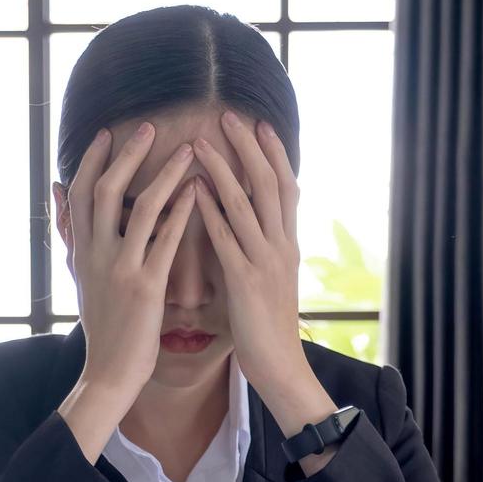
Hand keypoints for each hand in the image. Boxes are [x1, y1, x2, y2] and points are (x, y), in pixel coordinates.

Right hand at [56, 121, 200, 461]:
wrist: (108, 372)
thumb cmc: (101, 323)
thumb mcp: (78, 274)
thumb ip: (70, 232)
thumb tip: (56, 192)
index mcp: (82, 250)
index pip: (81, 193)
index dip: (93, 160)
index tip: (108, 132)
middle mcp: (97, 254)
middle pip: (105, 191)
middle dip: (127, 155)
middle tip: (149, 127)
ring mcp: (122, 269)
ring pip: (140, 209)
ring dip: (164, 174)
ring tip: (187, 150)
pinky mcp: (147, 287)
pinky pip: (166, 241)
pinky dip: (182, 212)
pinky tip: (199, 191)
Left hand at [192, 110, 337, 443]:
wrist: (280, 366)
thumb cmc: (267, 326)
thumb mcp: (268, 279)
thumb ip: (257, 249)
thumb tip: (244, 225)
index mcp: (287, 244)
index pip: (285, 188)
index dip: (273, 154)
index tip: (257, 124)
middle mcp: (282, 245)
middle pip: (271, 184)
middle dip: (250, 148)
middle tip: (231, 115)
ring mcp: (265, 261)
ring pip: (247, 204)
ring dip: (224, 170)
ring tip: (201, 141)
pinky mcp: (246, 281)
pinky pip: (227, 238)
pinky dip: (211, 210)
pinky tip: (195, 190)